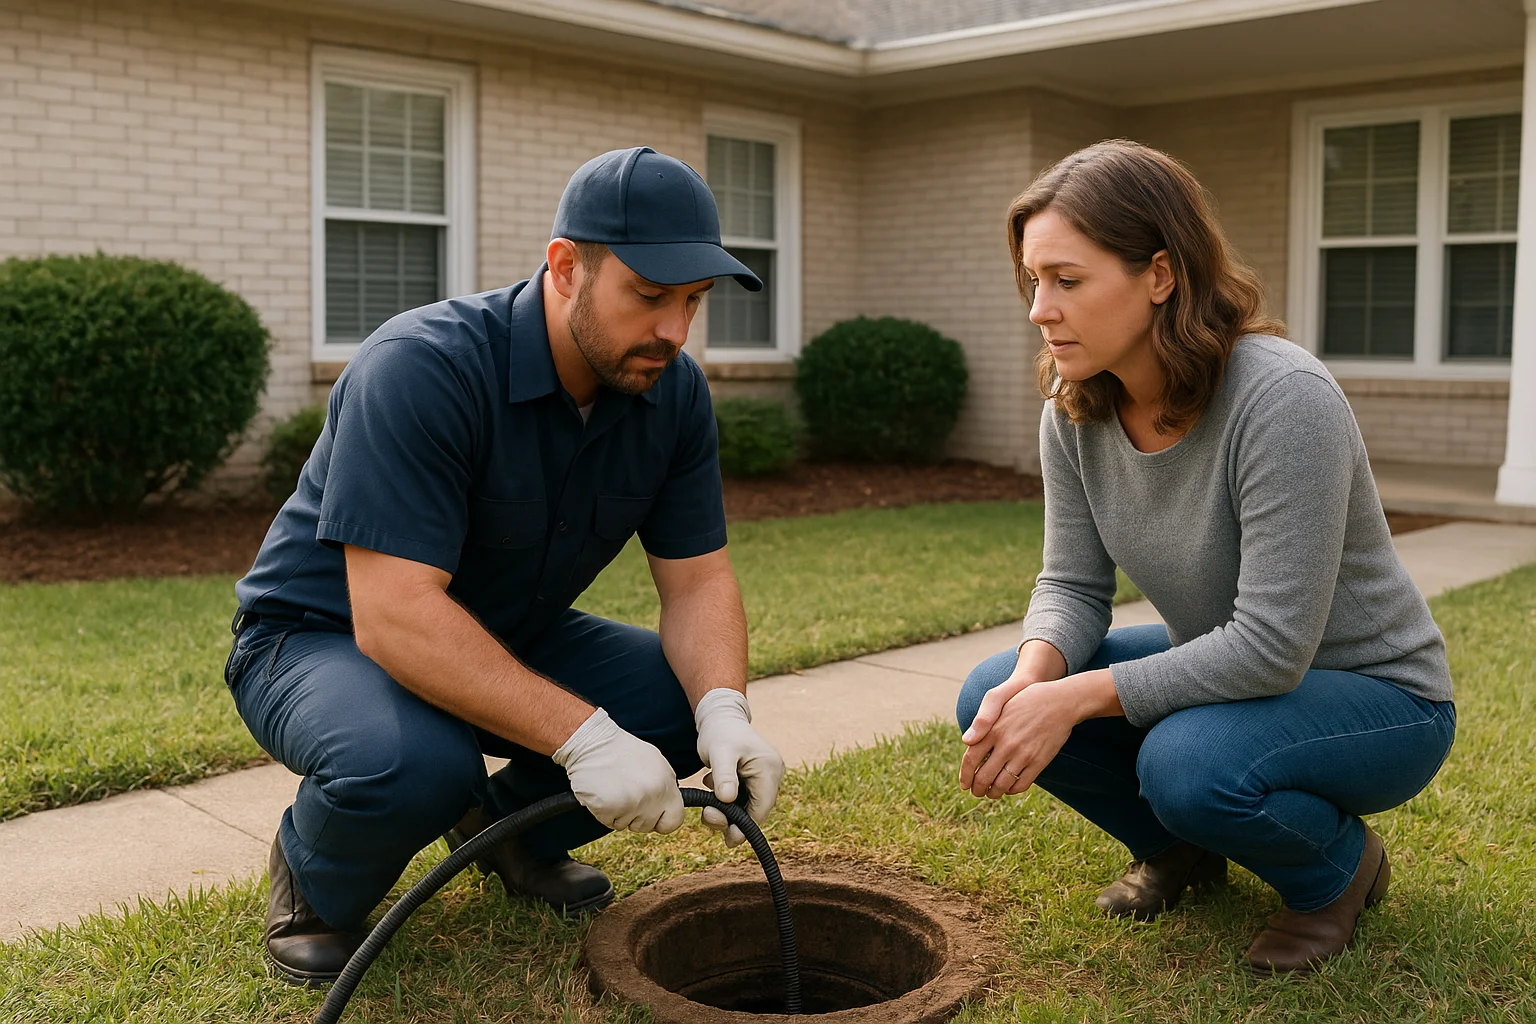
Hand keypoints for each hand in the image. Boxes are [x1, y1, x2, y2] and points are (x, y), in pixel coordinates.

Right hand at [552, 708, 684, 832]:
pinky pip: (609, 822)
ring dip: (619, 813)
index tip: (654, 816)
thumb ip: (664, 786)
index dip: (662, 821)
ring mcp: (631, 804)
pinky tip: (603, 792)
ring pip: (627, 825)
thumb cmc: (620, 751)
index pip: (675, 820)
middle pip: (648, 825)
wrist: (591, 743)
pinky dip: (604, 812)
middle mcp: (652, 795)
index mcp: (666, 783)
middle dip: (636, 816)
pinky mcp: (609, 809)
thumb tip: (668, 805)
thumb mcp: (654, 762)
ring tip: (613, 788)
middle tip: (625, 792)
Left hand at [694, 688, 784, 846]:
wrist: (719, 717)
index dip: (745, 827)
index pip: (761, 808)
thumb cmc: (719, 733)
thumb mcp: (719, 753)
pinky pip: (744, 797)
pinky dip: (728, 799)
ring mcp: (766, 775)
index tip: (727, 839)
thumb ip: (724, 776)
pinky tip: (713, 786)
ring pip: (749, 805)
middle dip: (732, 818)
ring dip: (728, 808)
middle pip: (756, 810)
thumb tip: (727, 799)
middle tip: (707, 816)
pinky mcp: (756, 777)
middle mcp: (773, 773)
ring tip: (708, 795)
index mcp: (769, 768)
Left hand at [959, 678, 1082, 798]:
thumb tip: (965, 741)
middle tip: (977, 792)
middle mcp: (1007, 744)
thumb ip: (981, 723)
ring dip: (993, 793)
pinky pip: (1021, 785)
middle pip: (983, 777)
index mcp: (993, 729)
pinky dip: (1012, 791)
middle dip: (977, 789)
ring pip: (1001, 785)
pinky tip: (1009, 788)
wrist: (1060, 702)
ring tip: (992, 793)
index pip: (970, 760)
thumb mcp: (1000, 703)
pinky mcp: (1039, 762)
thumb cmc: (1026, 700)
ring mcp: (1024, 754)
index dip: (965, 776)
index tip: (964, 784)